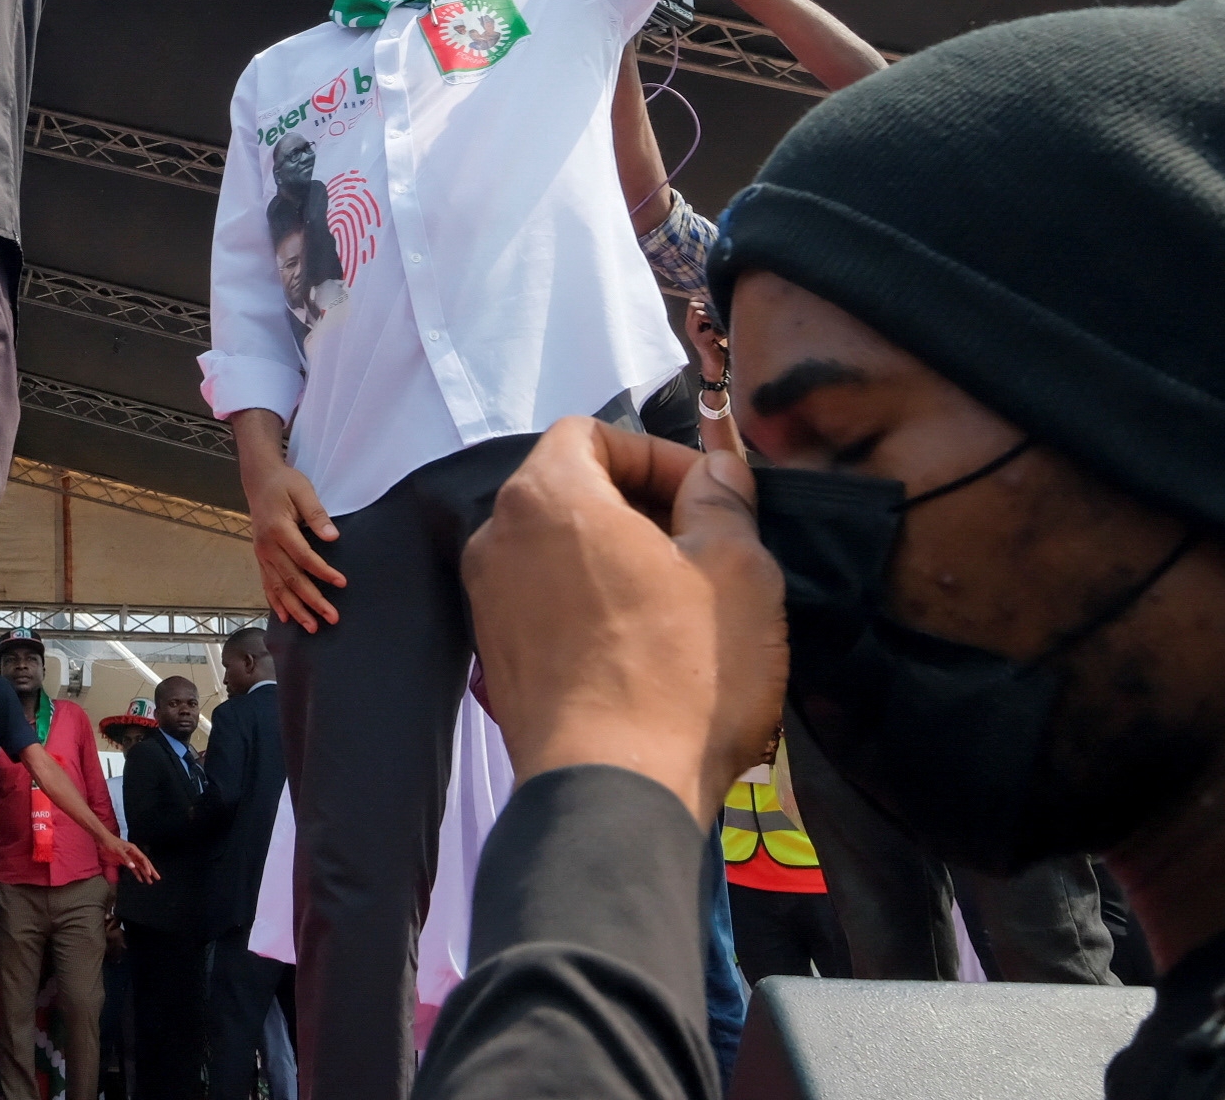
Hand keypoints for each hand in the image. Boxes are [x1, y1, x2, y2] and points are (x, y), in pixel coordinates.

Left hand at [102, 834, 159, 884]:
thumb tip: (133, 866)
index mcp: (134, 849)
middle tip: (157, 878)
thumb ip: (125, 858)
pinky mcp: (126, 861)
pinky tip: (140, 879)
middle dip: (151, 871)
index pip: (143, 859)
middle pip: (144, 863)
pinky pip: (134, 868)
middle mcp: (134, 854)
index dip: (147, 866)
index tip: (150, 874)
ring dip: (145, 874)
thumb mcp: (118, 850)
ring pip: (140, 867)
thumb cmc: (111, 843)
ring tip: (150, 882)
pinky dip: (137, 874)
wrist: (104, 840)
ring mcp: (130, 857)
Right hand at [236, 419, 345, 632]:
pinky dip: (276, 602)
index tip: (342, 583)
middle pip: (291, 578)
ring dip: (296, 608)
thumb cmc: (284, 483)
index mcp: (278, 529)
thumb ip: (317, 514)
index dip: (323, 571)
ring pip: (279, 587)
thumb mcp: (302, 490)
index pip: (304, 556)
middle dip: (312, 600)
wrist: (259, 480)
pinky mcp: (261, 557)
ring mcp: (261, 554)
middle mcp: (267, 546)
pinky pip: (267, 584)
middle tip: (331, 617)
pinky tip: (286, 617)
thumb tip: (332, 536)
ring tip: (312, 626)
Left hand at [463, 419, 784, 827]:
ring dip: (621, 558)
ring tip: (685, 601)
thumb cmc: (681, 670)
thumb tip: (714, 471)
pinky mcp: (496, 659)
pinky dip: (593, 604)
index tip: (707, 496)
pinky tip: (648, 648)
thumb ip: (722, 501)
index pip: (590, 432)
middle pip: (571, 489)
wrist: (616, 793)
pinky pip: (548, 603)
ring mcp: (488, 602)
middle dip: (642, 506)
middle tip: (707, 548)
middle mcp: (496, 539)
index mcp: (543, 496)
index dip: (655, 453)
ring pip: (560, 550)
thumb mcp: (735, 568)